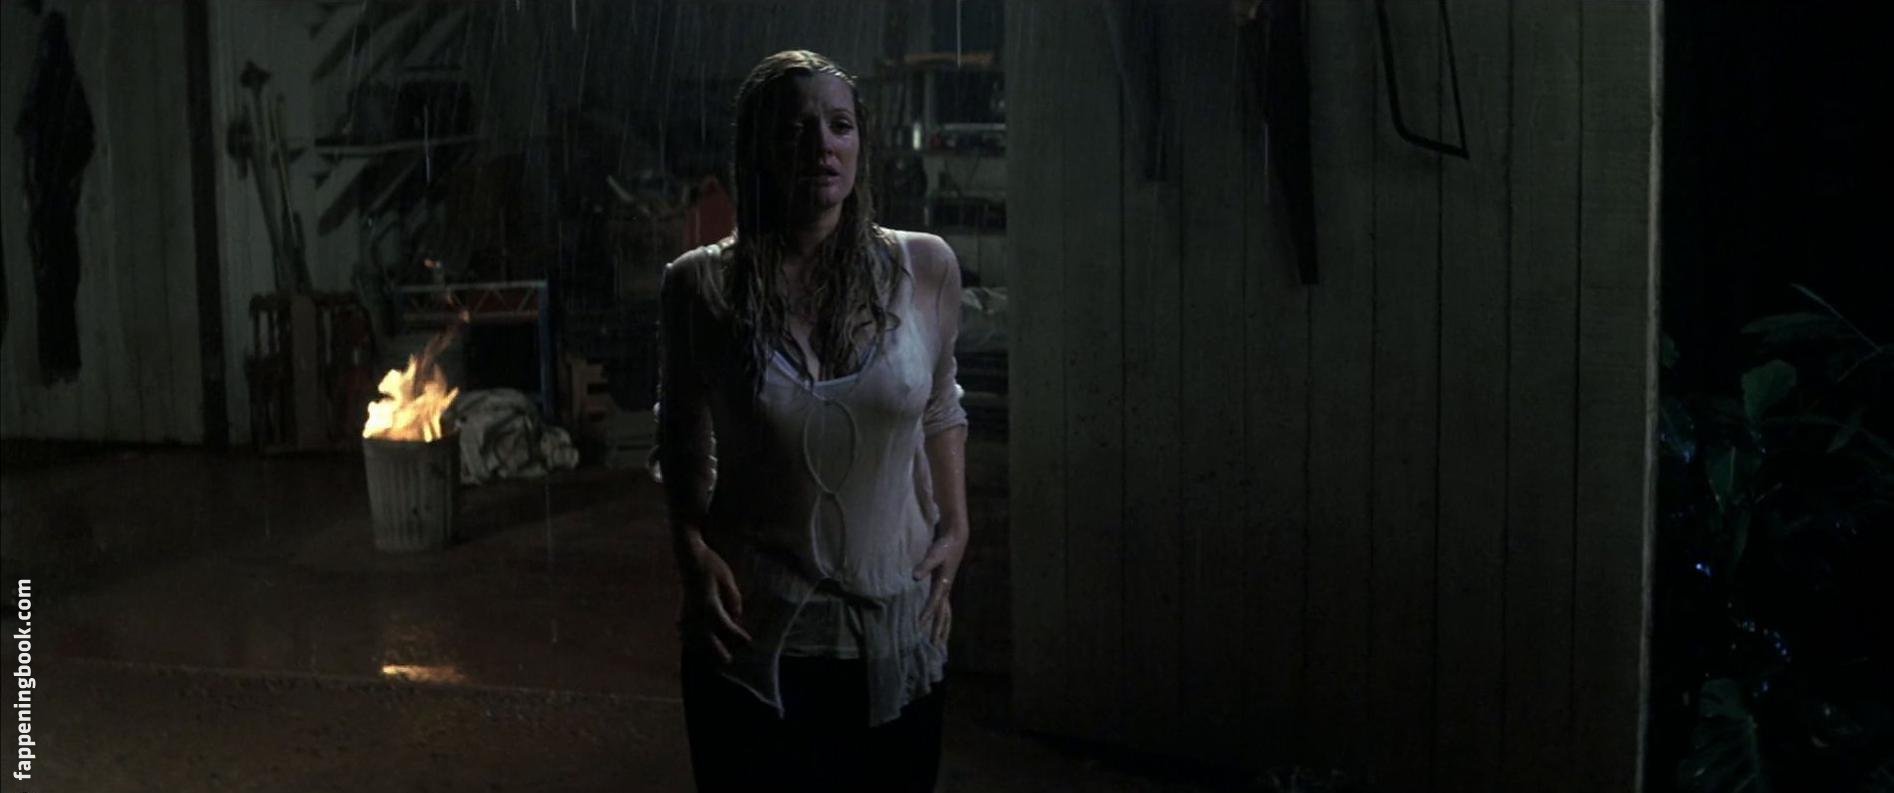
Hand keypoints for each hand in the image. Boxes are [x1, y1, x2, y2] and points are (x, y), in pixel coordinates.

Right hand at [679, 534, 751, 662]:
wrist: (689, 555)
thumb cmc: (711, 564)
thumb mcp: (727, 579)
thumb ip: (732, 599)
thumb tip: (736, 617)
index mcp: (708, 603)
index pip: (724, 625)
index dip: (736, 635)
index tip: (747, 641)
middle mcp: (695, 611)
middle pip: (706, 638)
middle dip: (717, 651)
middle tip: (728, 661)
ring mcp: (686, 610)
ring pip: (693, 637)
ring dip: (702, 649)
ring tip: (711, 660)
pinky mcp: (683, 607)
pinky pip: (684, 628)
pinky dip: (687, 637)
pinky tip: (688, 642)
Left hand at [912, 529, 966, 647]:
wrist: (955, 539)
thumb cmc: (944, 546)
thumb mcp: (933, 554)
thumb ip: (925, 565)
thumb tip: (915, 577)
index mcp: (943, 584)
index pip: (933, 604)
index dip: (926, 616)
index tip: (919, 627)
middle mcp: (946, 590)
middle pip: (943, 616)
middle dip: (939, 632)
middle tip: (935, 648)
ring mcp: (946, 590)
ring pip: (946, 615)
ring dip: (943, 629)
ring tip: (940, 644)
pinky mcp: (944, 587)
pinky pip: (943, 609)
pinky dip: (941, 619)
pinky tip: (937, 625)